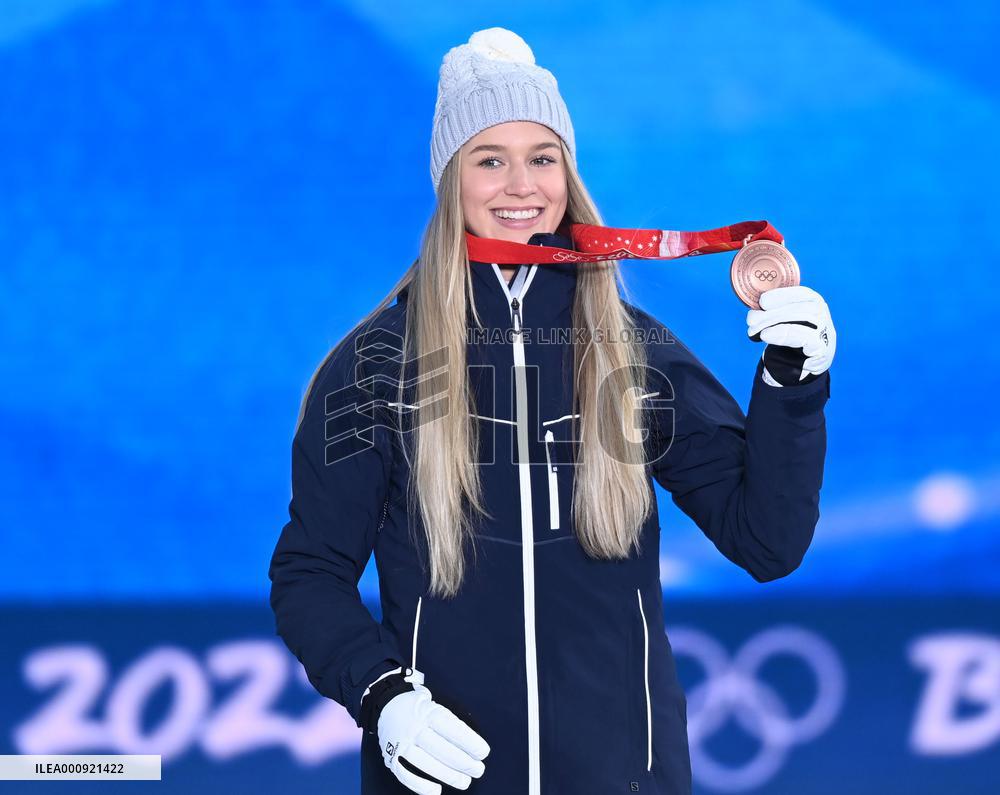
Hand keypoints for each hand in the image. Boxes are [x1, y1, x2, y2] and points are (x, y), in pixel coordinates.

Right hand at [377, 668, 490, 793]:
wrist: (386, 704)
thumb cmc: (420, 710)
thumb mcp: (435, 706)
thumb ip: (450, 723)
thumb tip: (472, 744)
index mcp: (427, 712)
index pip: (450, 727)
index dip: (468, 741)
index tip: (483, 752)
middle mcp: (413, 727)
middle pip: (440, 747)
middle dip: (462, 762)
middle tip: (478, 770)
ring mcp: (400, 743)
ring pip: (424, 762)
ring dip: (447, 775)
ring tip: (465, 782)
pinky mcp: (390, 757)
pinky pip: (404, 774)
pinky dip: (420, 785)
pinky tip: (436, 791)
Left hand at [746, 285, 836, 385]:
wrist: (798, 373)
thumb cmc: (789, 343)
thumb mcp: (784, 323)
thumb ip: (774, 312)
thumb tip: (754, 307)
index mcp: (815, 305)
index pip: (804, 294)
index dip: (783, 295)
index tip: (762, 301)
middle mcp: (824, 316)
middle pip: (802, 307)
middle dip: (773, 311)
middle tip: (751, 319)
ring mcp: (826, 333)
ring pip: (805, 320)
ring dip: (775, 322)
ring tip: (755, 329)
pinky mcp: (823, 350)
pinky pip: (806, 338)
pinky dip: (784, 334)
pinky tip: (766, 335)